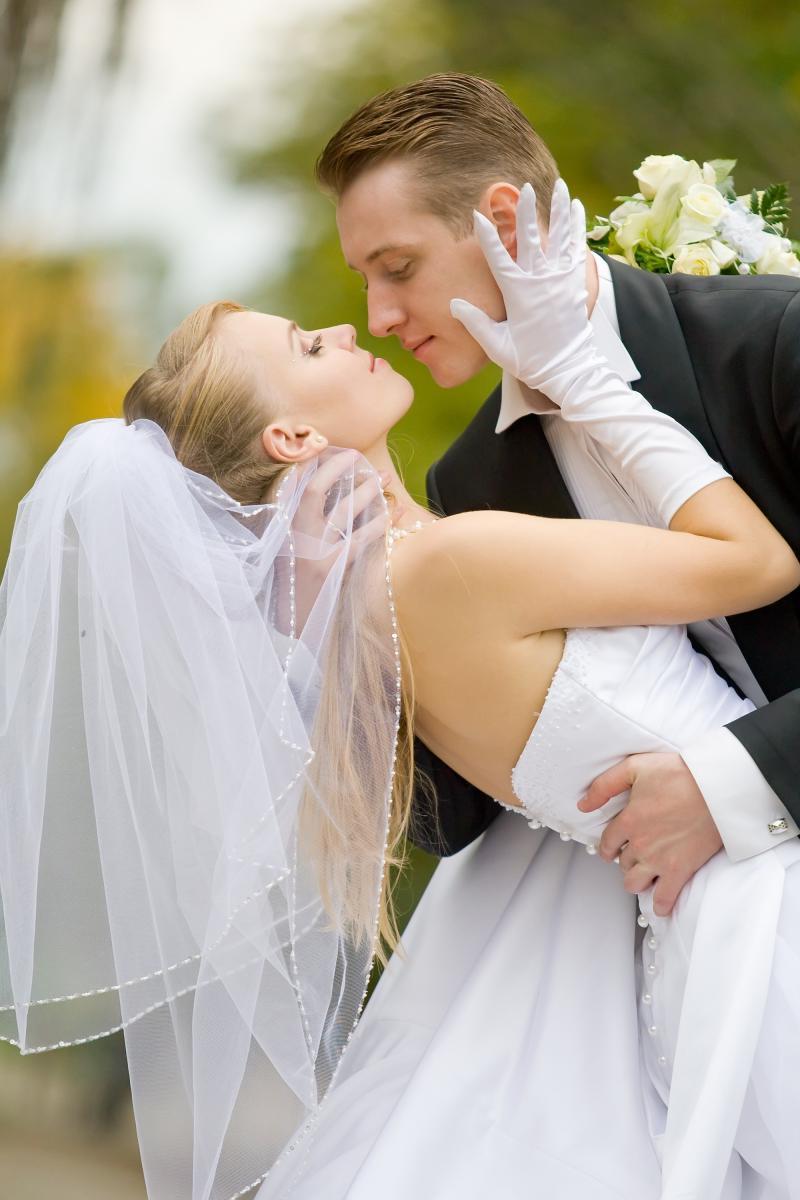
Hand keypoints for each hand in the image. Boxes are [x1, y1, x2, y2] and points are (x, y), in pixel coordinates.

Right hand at [285, 452, 388, 633]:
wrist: (290, 618)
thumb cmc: (291, 579)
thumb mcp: (286, 545)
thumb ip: (299, 519)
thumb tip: (325, 489)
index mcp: (281, 524)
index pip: (293, 484)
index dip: (313, 463)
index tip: (333, 450)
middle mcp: (294, 533)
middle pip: (317, 490)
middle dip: (340, 470)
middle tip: (363, 459)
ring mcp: (313, 551)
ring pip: (343, 511)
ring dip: (367, 492)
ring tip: (385, 479)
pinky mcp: (331, 568)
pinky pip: (361, 539)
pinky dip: (380, 524)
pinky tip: (393, 513)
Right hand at [450, 179, 595, 397]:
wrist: (568, 370)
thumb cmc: (530, 361)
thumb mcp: (497, 346)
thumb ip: (475, 323)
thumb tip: (454, 303)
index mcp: (518, 294)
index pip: (497, 258)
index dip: (486, 235)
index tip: (477, 214)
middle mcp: (540, 282)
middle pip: (530, 239)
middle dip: (525, 212)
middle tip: (523, 188)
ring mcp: (560, 280)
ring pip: (559, 237)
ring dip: (558, 209)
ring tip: (559, 185)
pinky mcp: (575, 282)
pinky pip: (576, 248)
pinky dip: (575, 226)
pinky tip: (576, 208)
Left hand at [578, 752, 722, 915]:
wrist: (718, 788)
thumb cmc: (679, 773)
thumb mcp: (635, 767)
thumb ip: (605, 785)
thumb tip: (582, 805)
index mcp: (628, 820)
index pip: (607, 843)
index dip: (607, 847)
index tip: (612, 849)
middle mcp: (640, 843)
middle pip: (622, 863)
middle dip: (626, 861)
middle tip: (637, 855)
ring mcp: (660, 859)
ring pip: (634, 883)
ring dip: (637, 880)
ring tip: (646, 874)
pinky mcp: (681, 870)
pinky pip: (664, 899)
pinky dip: (660, 905)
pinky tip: (660, 905)